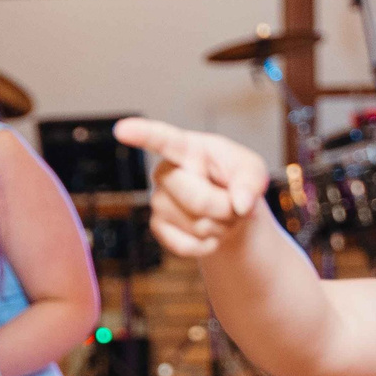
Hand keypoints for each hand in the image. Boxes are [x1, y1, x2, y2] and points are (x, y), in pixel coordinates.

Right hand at [115, 118, 271, 260]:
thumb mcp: (253, 171)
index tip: (122, 129)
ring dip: (221, 227)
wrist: (229, 211)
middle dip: (226, 208)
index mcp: (186, 148)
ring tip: (220, 214)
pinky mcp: (157, 227)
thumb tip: (240, 204)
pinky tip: (209, 232)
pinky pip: (188, 246)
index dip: (142, 134)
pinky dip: (208, 245)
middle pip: (197, 199)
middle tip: (233, 204)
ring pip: (197, 225)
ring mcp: (158, 201)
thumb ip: (251, 182)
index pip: (163, 140)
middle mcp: (165, 173)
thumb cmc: (238, 181)